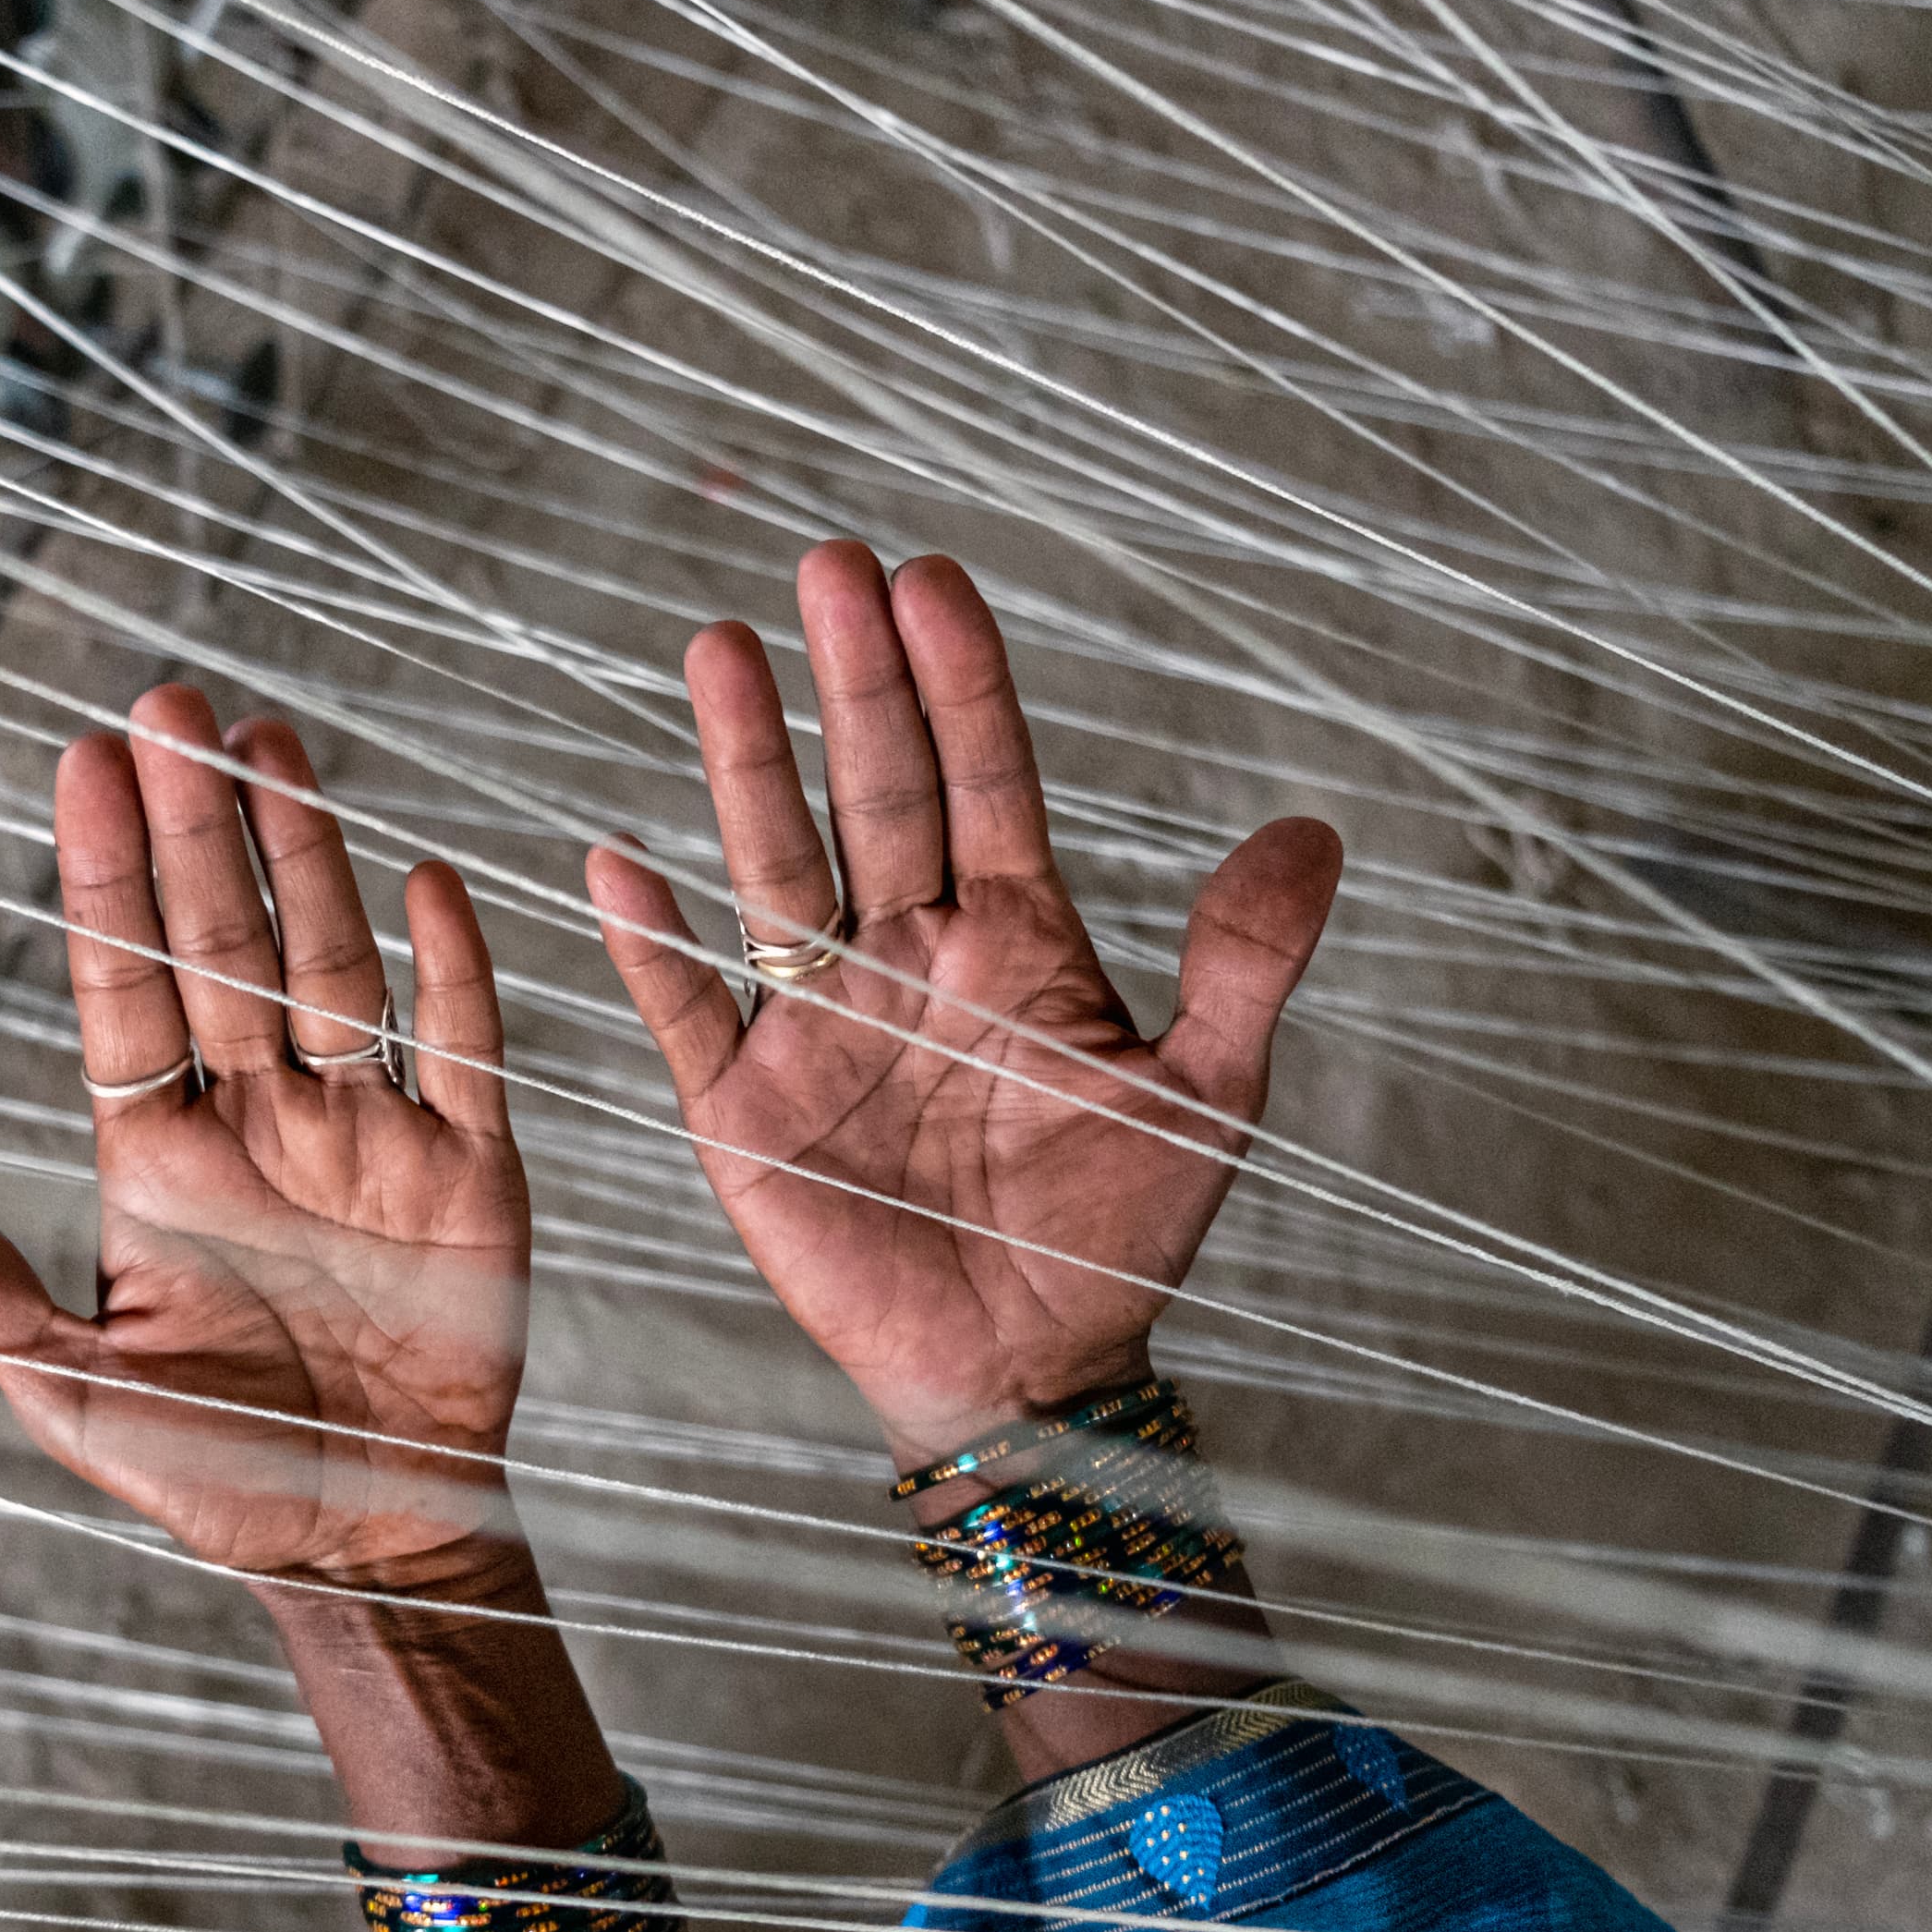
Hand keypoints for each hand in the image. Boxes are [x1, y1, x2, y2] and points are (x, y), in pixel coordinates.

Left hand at [0, 687, 530, 1588]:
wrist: (370, 1540)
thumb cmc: (217, 1479)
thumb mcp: (79, 1399)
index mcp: (158, 1162)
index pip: (121, 989)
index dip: (103, 878)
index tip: (82, 763)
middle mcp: (258, 1123)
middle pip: (219, 947)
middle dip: (194, 826)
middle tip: (167, 699)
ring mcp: (364, 1136)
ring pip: (328, 967)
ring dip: (303, 858)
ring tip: (268, 742)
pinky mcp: (469, 1172)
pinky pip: (459, 1048)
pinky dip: (449, 968)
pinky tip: (423, 876)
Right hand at [585, 544, 1340, 1469]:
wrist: (1031, 1372)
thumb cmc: (1117, 1239)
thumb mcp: (1206, 1095)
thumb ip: (1242, 962)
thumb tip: (1312, 829)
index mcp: (1013, 941)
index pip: (985, 779)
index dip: (959, 681)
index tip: (931, 578)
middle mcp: (907, 957)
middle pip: (876, 789)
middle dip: (852, 678)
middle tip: (829, 560)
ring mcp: (821, 1023)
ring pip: (775, 862)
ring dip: (744, 761)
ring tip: (719, 647)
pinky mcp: (748, 1109)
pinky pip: (690, 1010)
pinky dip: (653, 947)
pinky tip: (618, 863)